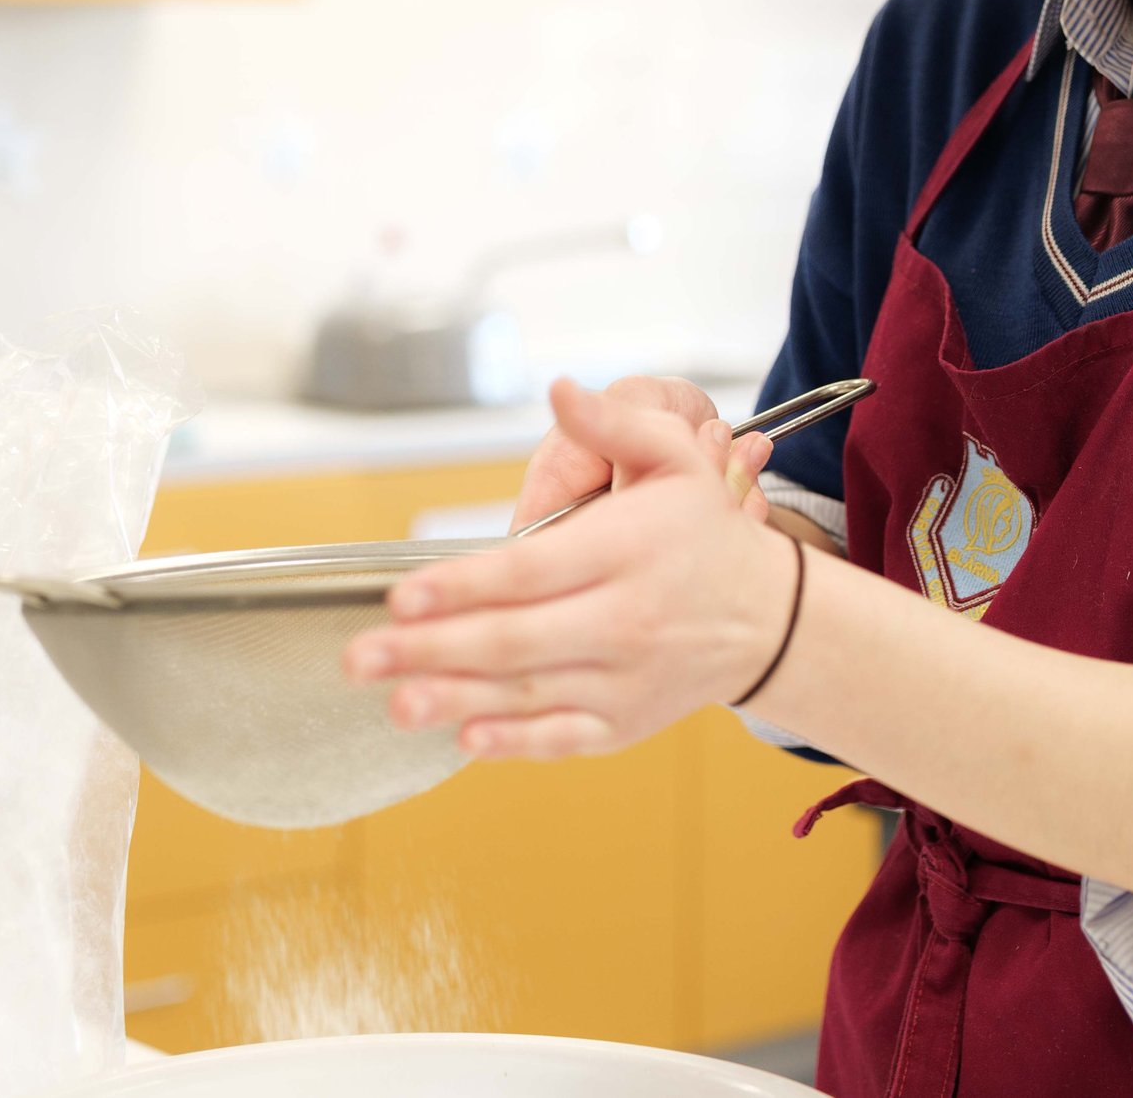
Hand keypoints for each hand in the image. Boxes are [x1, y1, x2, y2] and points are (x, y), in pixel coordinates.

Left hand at [345, 377, 799, 758]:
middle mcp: (626, 620)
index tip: (404, 595)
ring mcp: (624, 679)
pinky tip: (463, 738)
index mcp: (627, 551)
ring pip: (530, 694)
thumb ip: (614, 423)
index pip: (533, 572)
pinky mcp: (624, 723)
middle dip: (433, 650)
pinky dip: (513, 742)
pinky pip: (562, 738)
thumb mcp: (676, 459)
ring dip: (456, 700)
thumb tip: (559, 389)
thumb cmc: (705, 533)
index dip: (464, 586)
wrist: (771, 618)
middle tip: (361, 656)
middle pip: (517, 640)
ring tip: (394, 701)